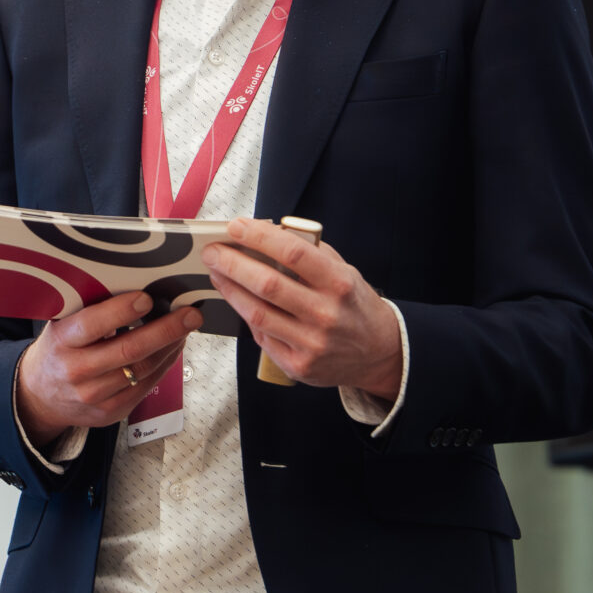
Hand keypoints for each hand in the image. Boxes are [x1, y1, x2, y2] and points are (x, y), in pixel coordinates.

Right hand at [15, 292, 203, 437]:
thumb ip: (89, 309)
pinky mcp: (111, 412)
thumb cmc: (58, 349)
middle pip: (129, 350)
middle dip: (166, 330)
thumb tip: (134, 283)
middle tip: (190, 314)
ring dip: (170, 346)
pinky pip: (146, 386)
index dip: (122, 311)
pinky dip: (164, 364)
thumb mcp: (61, 325)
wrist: (41, 396)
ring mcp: (95, 396)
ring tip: (186, 327)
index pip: (93, 324)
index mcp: (62, 342)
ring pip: (143, 369)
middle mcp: (77, 371)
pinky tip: (172, 348)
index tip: (147, 298)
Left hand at [206, 219, 402, 399]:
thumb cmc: (355, 305)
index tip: (236, 226)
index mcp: (339, 283)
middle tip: (213, 251)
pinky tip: (237, 300)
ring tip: (216, 273)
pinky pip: (262, 336)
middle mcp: (326, 314)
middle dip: (233, 264)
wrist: (379, 353)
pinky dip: (246, 315)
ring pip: (257, 313)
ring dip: (230, 290)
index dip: (259, 237)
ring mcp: (311, 343)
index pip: (293, 253)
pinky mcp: (298, 365)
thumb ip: (311, 254)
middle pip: (268, 284)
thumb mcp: (345, 272)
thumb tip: (267, 233)